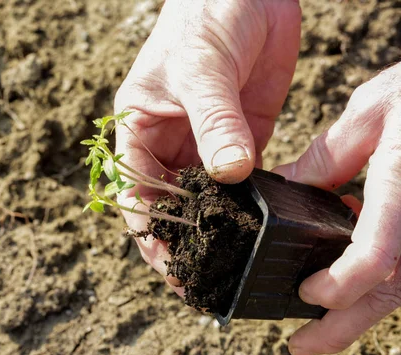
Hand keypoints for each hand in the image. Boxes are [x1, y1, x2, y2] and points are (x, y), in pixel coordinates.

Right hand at [114, 0, 300, 286]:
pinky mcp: (246, 140)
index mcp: (141, 127)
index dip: (149, 233)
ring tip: (236, 267)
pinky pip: (245, 183)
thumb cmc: (207, 13)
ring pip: (209, 201)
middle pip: (173, 206)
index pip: (136, 192)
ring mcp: (210, 144)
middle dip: (186, 242)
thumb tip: (230, 174)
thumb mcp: (200, 66)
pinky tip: (264, 231)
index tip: (170, 267)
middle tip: (206, 281)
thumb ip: (214, 120)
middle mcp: (172, 142)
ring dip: (219, 232)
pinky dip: (251, 207)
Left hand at [274, 7, 400, 354]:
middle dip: (341, 330)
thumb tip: (287, 186)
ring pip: (400, 285)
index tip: (304, 292)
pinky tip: (350, 269)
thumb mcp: (368, 109)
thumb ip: (325, 155)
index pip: (375, 258)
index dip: (337, 287)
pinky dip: (378, 278)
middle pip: (388, 294)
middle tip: (301, 347)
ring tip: (316, 315)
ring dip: (358, 310)